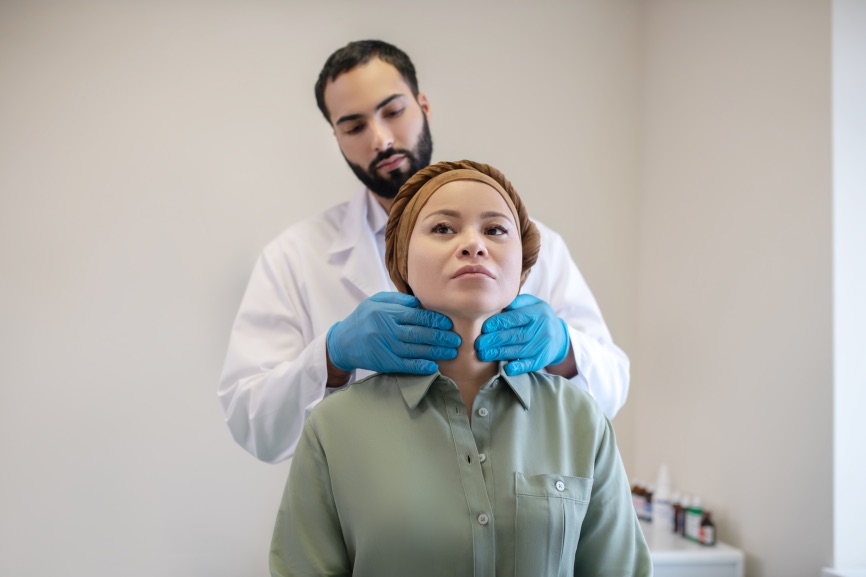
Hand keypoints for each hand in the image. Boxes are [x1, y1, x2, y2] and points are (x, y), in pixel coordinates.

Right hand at [327, 292, 460, 373]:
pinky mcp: (385, 362)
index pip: (417, 315)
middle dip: (441, 337)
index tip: (449, 323)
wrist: (343, 342)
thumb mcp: (377, 301)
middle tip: (457, 339)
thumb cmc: (364, 318)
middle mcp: (387, 329)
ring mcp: (386, 347)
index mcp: (387, 312)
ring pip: (416, 350)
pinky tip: (434, 366)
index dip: (436, 320)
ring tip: (452, 352)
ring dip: (437, 352)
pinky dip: (421, 366)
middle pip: (419, 333)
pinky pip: (406, 365)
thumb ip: (399, 299)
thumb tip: (421, 302)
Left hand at [475, 294, 569, 375]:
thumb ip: (517, 302)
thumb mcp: (532, 303)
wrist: (559, 335)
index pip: (516, 318)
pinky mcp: (542, 359)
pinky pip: (530, 365)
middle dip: (495, 340)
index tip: (484, 328)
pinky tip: (506, 369)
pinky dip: (518, 368)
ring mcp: (542, 346)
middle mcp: (541, 330)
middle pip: (516, 336)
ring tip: (483, 355)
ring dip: (499, 354)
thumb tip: (499, 302)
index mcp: (537, 313)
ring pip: (519, 351)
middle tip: (478, 344)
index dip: (499, 323)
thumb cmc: (538, 316)